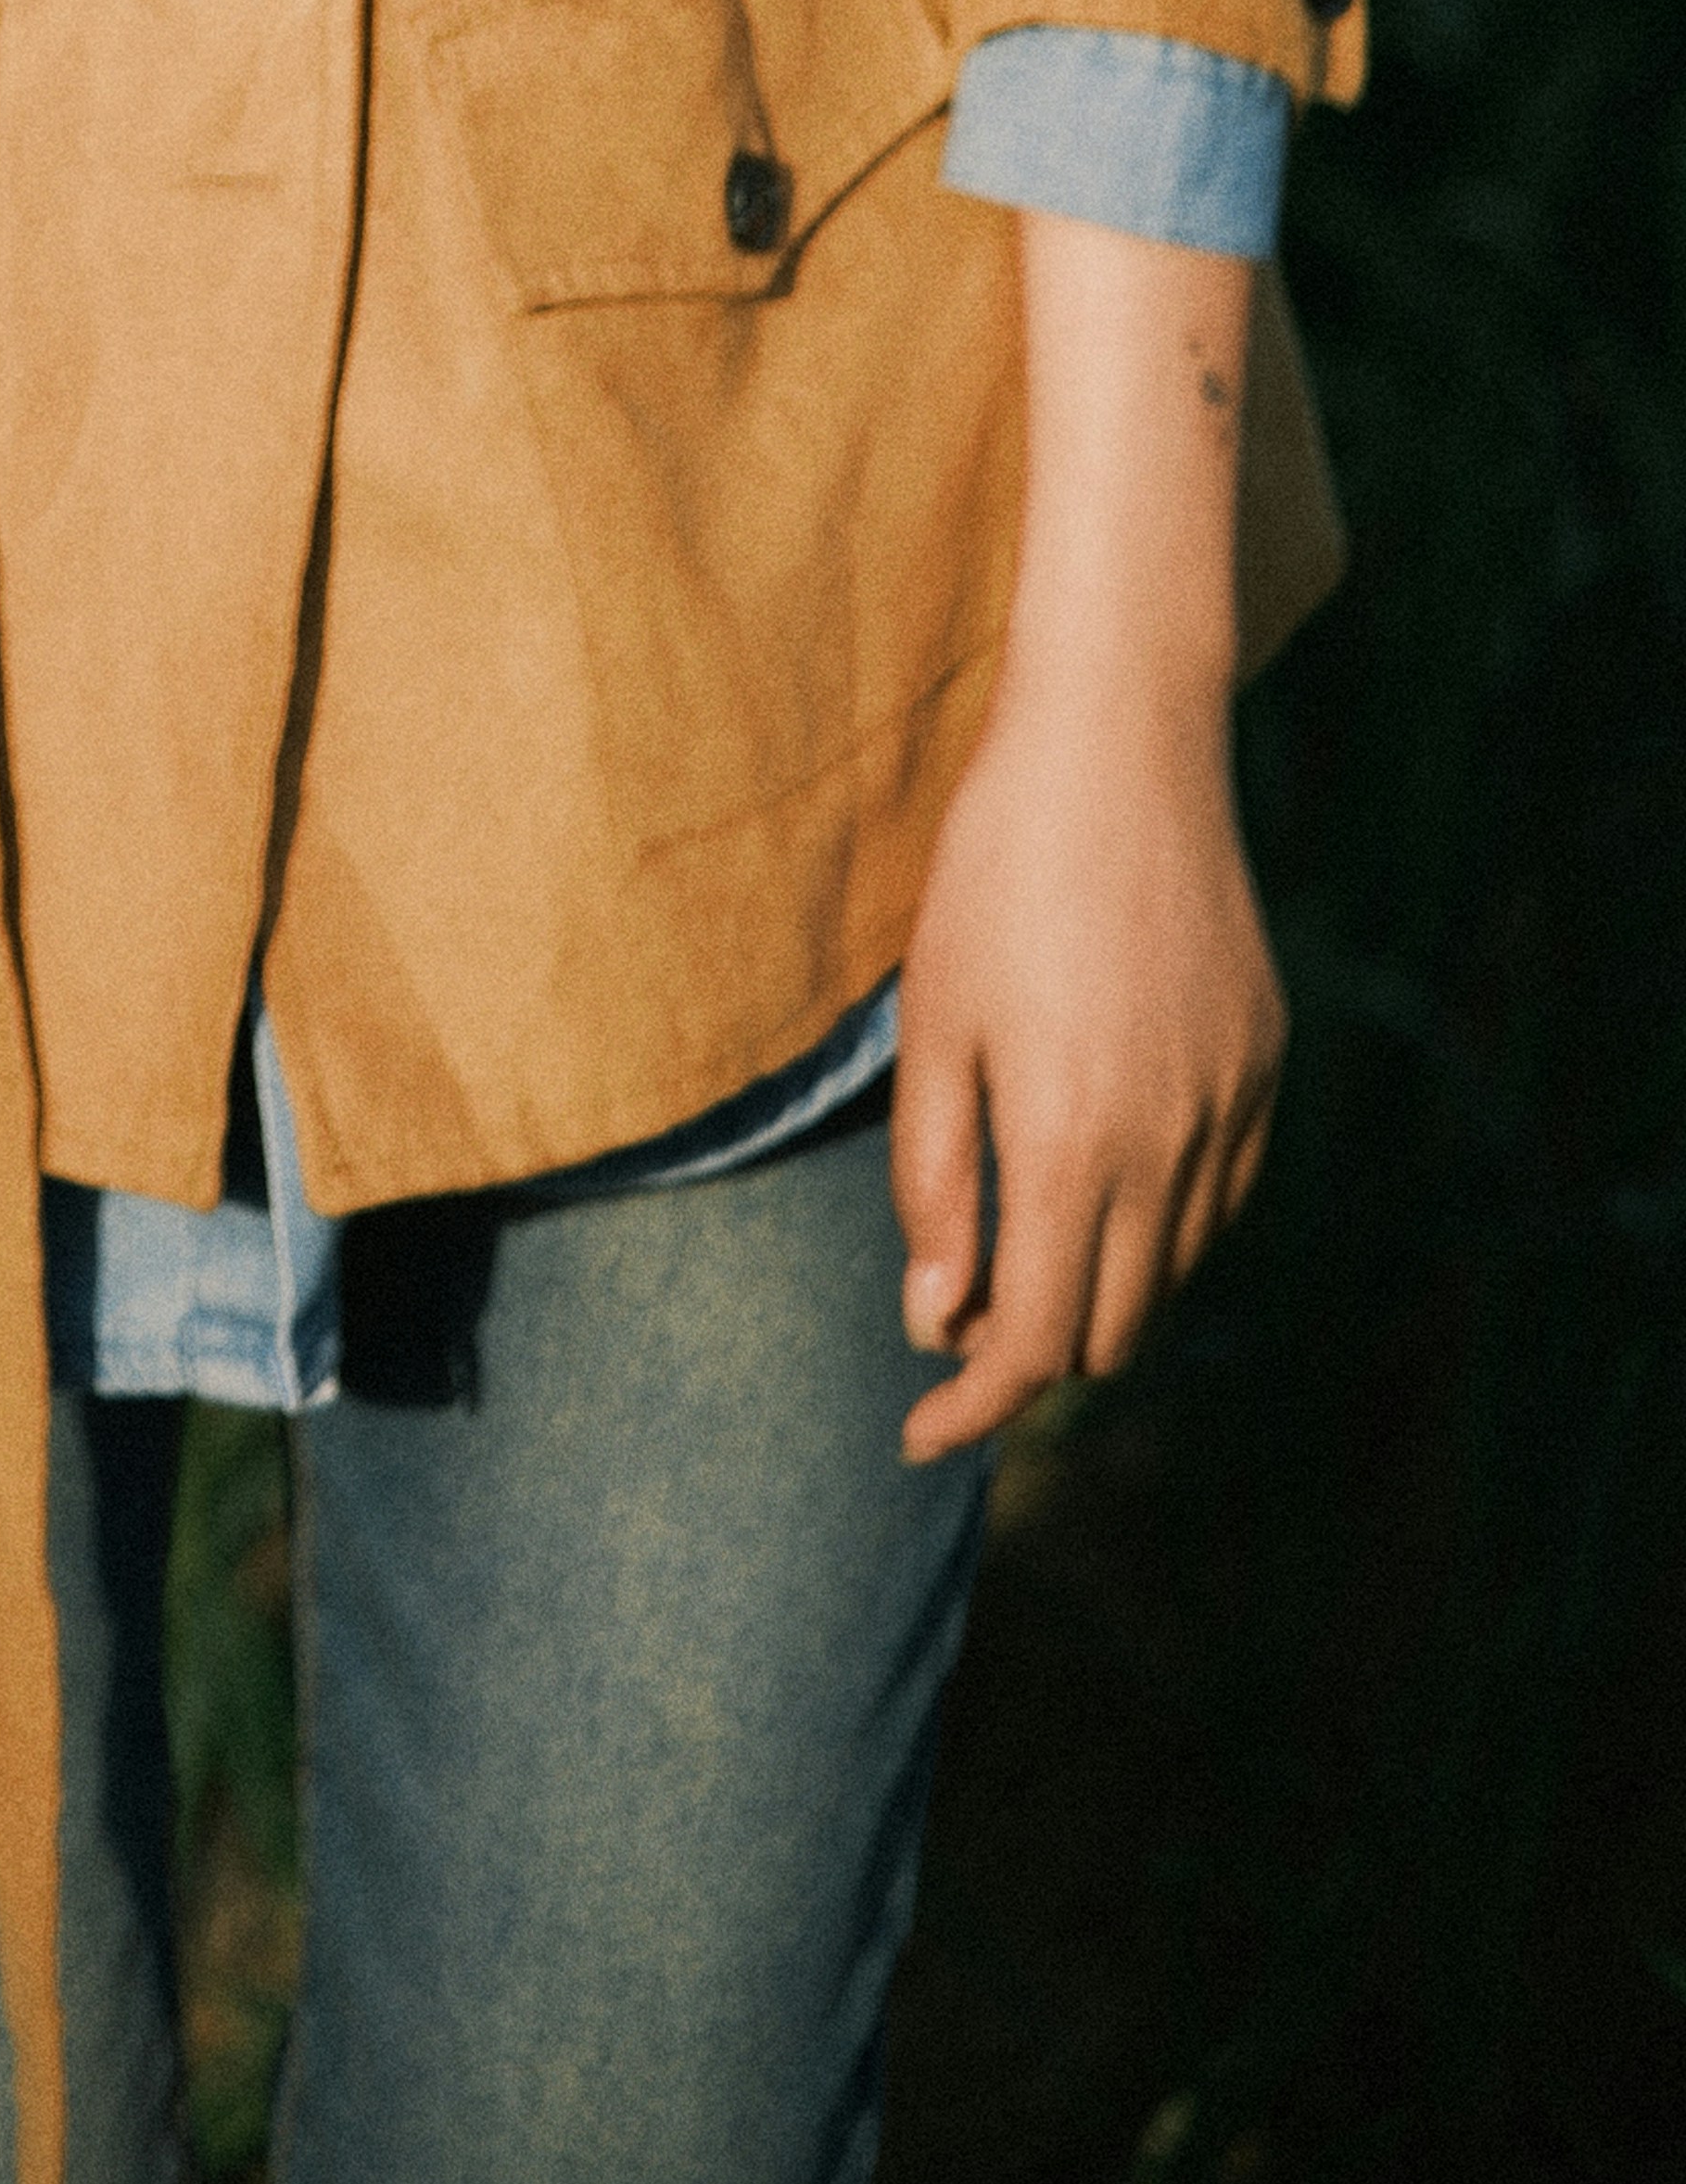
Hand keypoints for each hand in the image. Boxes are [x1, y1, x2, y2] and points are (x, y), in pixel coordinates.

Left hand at [889, 658, 1284, 1466]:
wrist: (1121, 750)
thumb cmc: (995, 878)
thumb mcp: (933, 1025)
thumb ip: (935, 1183)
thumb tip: (935, 1318)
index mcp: (1071, 1144)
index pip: (1035, 1343)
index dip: (973, 1406)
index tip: (918, 1433)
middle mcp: (1171, 1146)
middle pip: (1110, 1329)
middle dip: (1029, 1350)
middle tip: (956, 1317)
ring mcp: (1233, 1109)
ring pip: (1170, 1274)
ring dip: (1095, 1285)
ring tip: (1018, 1235)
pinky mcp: (1266, 1068)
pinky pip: (1218, 1199)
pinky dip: (1156, 1222)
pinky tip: (1098, 1170)